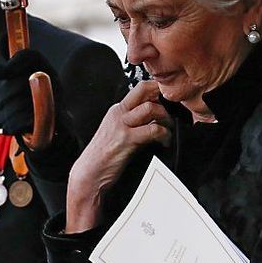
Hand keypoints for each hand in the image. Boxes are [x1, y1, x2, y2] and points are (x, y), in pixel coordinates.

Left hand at [0, 49, 61, 136]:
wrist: (52, 132)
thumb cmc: (32, 103)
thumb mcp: (22, 79)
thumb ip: (13, 61)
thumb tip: (3, 38)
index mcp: (45, 69)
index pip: (29, 56)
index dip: (11, 63)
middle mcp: (54, 83)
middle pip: (17, 83)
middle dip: (3, 95)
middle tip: (2, 102)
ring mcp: (54, 103)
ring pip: (16, 105)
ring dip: (6, 113)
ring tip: (10, 116)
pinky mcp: (51, 123)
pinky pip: (20, 122)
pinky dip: (11, 125)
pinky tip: (13, 126)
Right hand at [66, 81, 171, 231]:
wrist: (89, 173)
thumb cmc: (104, 156)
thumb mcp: (118, 131)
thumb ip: (134, 121)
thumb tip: (157, 115)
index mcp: (117, 110)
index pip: (140, 88)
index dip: (156, 89)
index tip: (168, 99)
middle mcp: (119, 113)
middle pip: (143, 89)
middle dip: (162, 96)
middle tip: (172, 110)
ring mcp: (122, 125)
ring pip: (151, 108)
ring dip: (166, 118)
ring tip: (168, 129)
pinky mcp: (127, 139)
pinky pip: (153, 130)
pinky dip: (164, 135)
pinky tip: (164, 142)